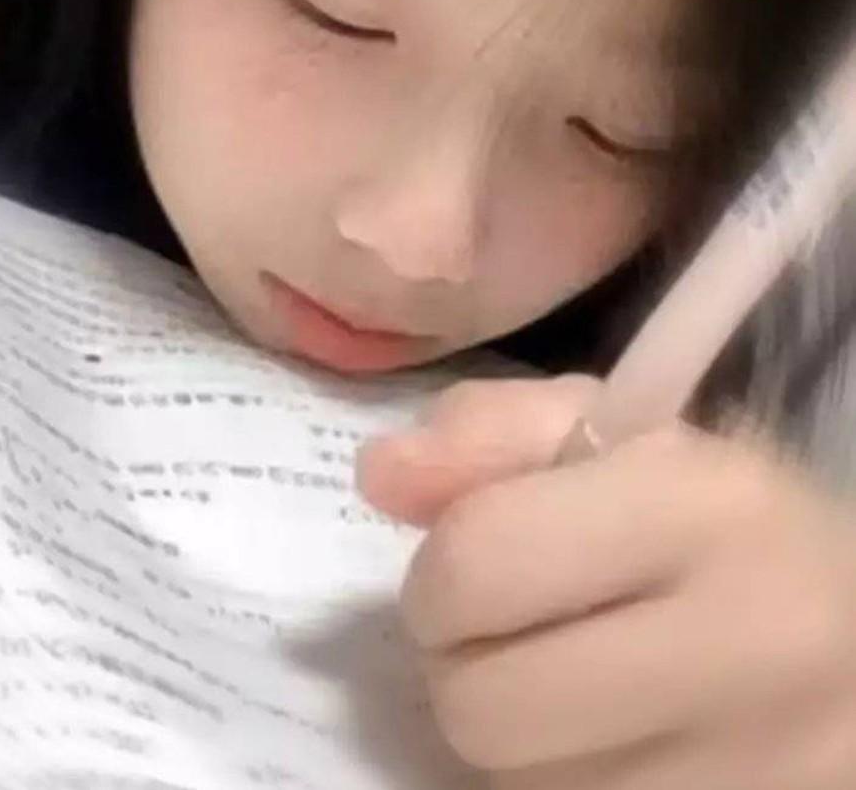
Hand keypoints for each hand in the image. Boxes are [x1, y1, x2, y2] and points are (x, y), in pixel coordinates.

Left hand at [358, 378, 855, 788]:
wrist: (848, 628)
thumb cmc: (712, 512)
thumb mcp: (606, 430)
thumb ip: (485, 432)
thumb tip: (376, 474)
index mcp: (705, 509)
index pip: (476, 565)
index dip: (442, 571)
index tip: (472, 563)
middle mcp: (750, 647)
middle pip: (479, 707)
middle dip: (463, 662)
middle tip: (510, 630)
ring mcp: (759, 772)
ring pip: (516, 788)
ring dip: (512, 732)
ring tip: (570, 676)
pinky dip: (559, 780)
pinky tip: (608, 730)